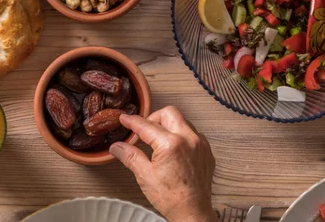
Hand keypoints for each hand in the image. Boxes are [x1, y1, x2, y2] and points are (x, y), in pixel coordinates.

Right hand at [110, 107, 217, 221]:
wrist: (192, 211)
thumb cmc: (170, 197)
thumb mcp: (145, 175)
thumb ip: (130, 156)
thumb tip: (117, 146)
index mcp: (171, 144)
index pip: (146, 125)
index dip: (132, 121)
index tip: (125, 119)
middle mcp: (189, 139)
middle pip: (169, 113)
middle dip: (154, 118)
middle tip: (144, 131)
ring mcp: (200, 144)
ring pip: (183, 121)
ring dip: (169, 126)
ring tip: (158, 141)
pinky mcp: (207, 151)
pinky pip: (193, 133)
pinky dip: (182, 135)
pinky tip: (174, 149)